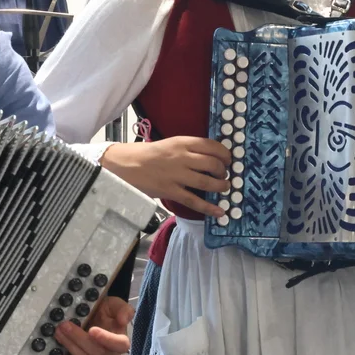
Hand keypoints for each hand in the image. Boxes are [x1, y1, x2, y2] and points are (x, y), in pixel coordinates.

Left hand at [55, 296, 133, 354]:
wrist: (93, 318)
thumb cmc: (106, 313)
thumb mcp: (115, 305)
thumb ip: (122, 309)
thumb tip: (123, 320)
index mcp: (121, 341)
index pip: (119, 344)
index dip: (107, 339)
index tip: (92, 330)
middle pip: (98, 353)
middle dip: (79, 339)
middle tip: (65, 326)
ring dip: (72, 348)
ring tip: (59, 334)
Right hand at [101, 137, 231, 216]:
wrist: (124, 164)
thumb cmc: (149, 154)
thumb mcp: (172, 143)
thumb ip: (190, 149)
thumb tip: (212, 157)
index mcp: (183, 142)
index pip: (212, 146)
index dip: (225, 154)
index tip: (229, 159)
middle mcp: (182, 158)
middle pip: (213, 164)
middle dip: (224, 171)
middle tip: (224, 175)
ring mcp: (176, 176)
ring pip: (207, 182)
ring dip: (220, 186)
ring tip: (224, 188)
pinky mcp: (170, 191)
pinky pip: (194, 201)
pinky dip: (209, 207)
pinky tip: (220, 211)